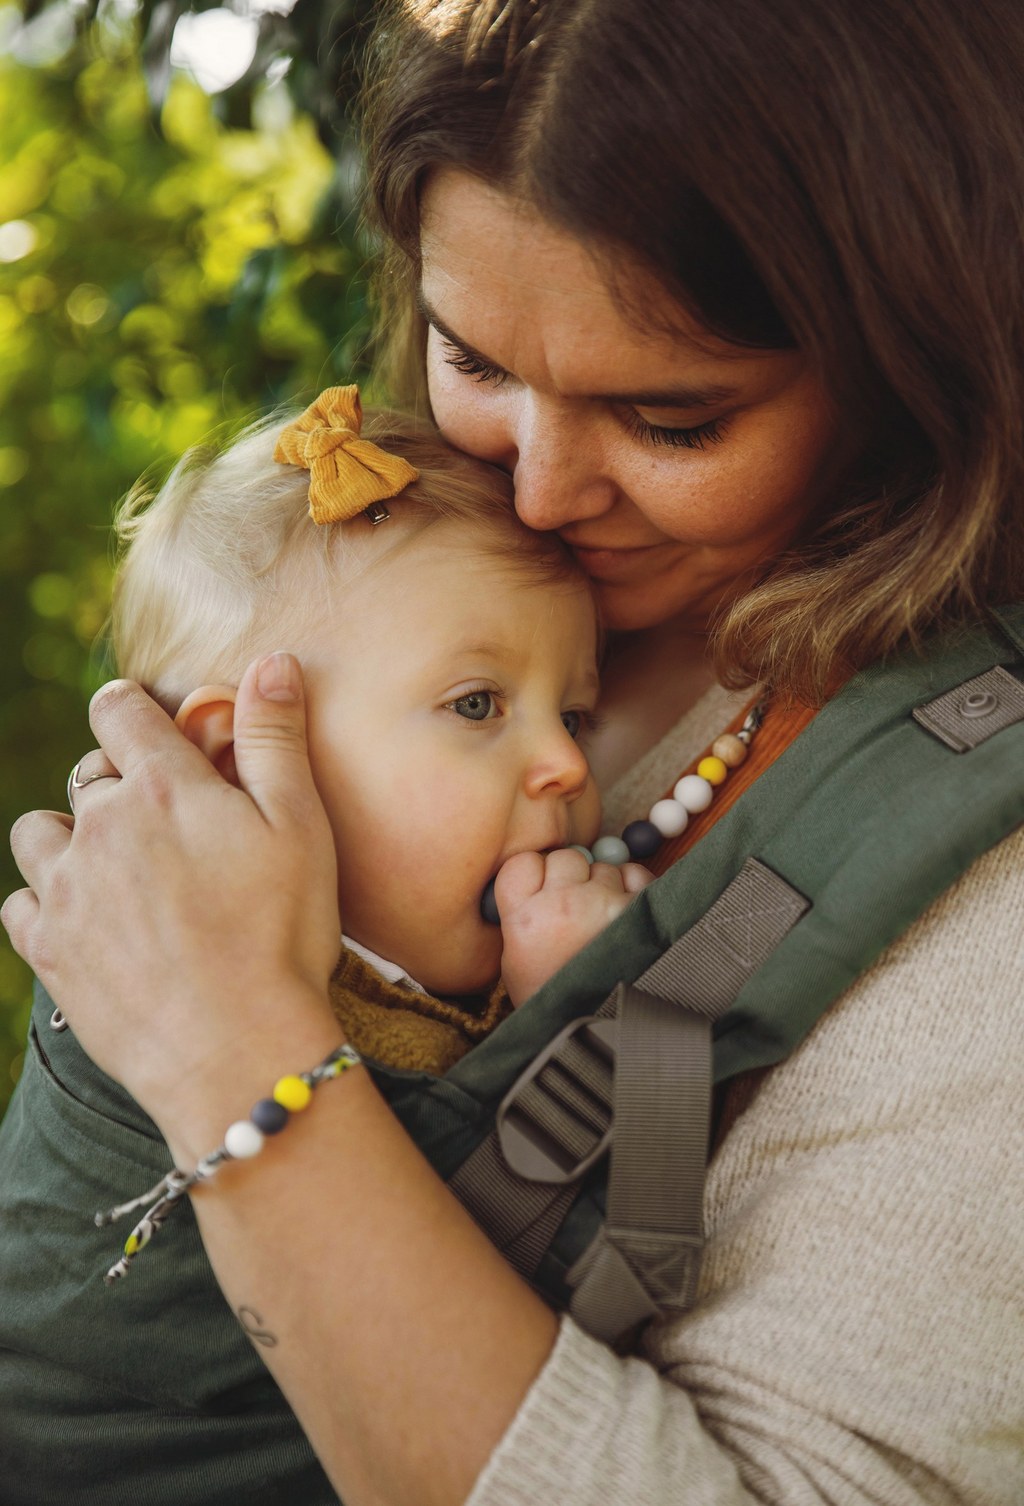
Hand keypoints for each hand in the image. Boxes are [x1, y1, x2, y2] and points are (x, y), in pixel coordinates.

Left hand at [2, 653, 341, 1128]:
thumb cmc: (282, 934)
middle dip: (120, 786)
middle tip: (167, 827)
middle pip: (88, 776)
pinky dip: (46, 902)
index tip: (146, 726)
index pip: (119, 710)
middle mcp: (100, 826)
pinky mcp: (48, 949)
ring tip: (117, 871)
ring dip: (71, 839)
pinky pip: (19, 903)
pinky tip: (90, 920)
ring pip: (40, 832)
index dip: (131, 708)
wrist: (236, 1050)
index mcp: (163, 787)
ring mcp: (65, 890)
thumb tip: (272, 661)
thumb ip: (275, 738)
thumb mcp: (300, 826)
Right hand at [496, 847, 651, 1005]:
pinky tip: (623, 915)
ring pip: (603, 865)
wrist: (599, 1031)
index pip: (525, 862)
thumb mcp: (516, 958)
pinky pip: (636, 874)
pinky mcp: (640, 909)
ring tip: (601, 923)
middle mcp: (563, 904)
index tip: (542, 888)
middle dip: (571, 876)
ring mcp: (604, 904)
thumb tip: (546, 870)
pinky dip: (632, 887)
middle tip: (574, 908)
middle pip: (566, 858)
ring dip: (603, 884)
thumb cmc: (555, 997)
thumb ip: (524, 908)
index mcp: (525, 918)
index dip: (536, 872)